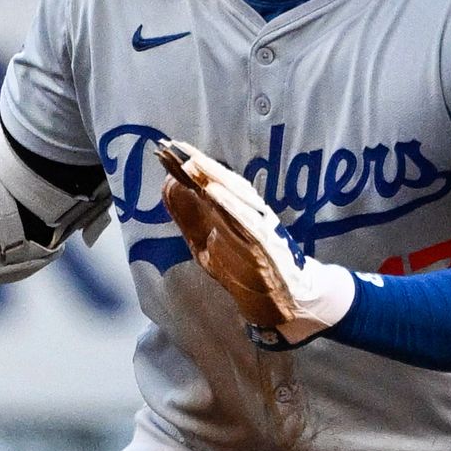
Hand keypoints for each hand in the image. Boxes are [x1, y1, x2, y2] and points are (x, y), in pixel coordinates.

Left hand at [154, 140, 354, 342]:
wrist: (281, 301)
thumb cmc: (245, 268)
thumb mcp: (206, 243)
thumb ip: (189, 217)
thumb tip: (168, 185)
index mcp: (237, 211)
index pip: (213, 183)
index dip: (192, 166)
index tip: (169, 150)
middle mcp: (251, 214)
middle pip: (226, 184)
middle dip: (202, 166)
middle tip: (177, 149)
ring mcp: (260, 228)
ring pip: (237, 198)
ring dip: (214, 179)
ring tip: (192, 164)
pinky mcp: (266, 246)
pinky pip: (247, 222)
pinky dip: (231, 206)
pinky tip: (213, 193)